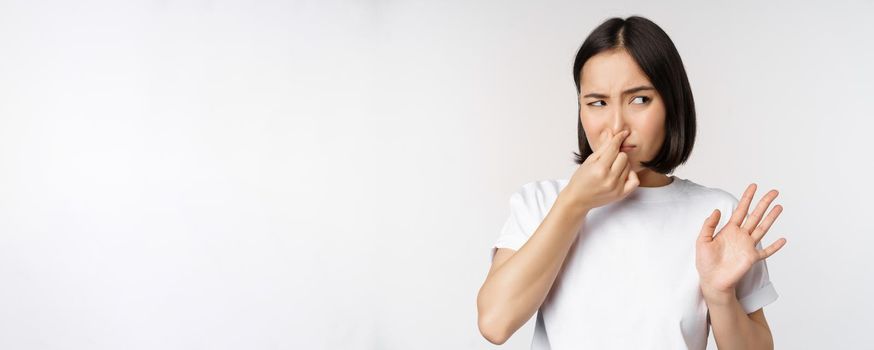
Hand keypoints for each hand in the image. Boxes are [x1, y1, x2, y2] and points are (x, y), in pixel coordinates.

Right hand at [561, 129, 638, 212]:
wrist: (578, 199)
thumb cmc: (581, 179)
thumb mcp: (589, 161)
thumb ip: (603, 147)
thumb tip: (611, 133)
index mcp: (600, 169)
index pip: (614, 148)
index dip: (618, 139)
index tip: (622, 133)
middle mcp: (610, 179)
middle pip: (623, 157)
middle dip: (616, 155)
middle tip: (608, 160)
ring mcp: (616, 187)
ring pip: (629, 166)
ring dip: (621, 165)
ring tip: (611, 169)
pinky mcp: (621, 194)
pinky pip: (635, 180)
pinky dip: (631, 175)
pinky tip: (622, 175)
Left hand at [695, 183, 787, 298]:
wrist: (711, 280)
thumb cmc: (705, 262)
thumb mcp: (702, 240)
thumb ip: (709, 225)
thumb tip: (717, 210)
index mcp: (729, 230)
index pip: (740, 210)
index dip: (747, 198)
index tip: (754, 186)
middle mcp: (741, 235)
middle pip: (755, 215)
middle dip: (764, 203)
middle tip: (774, 191)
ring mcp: (748, 246)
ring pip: (762, 228)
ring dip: (771, 218)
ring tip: (779, 207)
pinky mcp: (752, 258)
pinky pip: (766, 251)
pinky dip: (775, 246)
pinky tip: (783, 240)